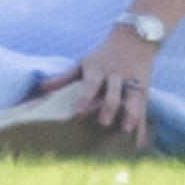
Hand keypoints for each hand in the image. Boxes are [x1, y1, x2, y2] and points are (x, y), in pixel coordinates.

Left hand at [40, 26, 156, 148]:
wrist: (133, 40)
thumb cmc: (102, 56)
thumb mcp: (83, 63)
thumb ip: (64, 78)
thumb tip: (41, 87)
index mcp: (99, 70)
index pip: (91, 84)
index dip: (84, 98)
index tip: (76, 113)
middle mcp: (116, 77)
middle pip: (113, 93)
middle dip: (109, 107)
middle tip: (103, 122)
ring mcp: (132, 85)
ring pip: (133, 100)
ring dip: (130, 115)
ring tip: (125, 130)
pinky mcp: (143, 93)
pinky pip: (144, 111)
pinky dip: (142, 127)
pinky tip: (139, 144)